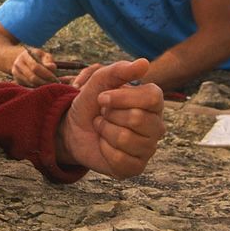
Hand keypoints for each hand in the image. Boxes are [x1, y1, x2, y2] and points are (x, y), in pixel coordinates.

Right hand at [10, 46, 60, 86]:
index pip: (35, 67)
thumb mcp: (43, 55)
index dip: (46, 74)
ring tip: (49, 85)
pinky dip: (37, 87)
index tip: (54, 78)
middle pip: (32, 77)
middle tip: (54, 84)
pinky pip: (28, 87)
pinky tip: (43, 85)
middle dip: (44, 82)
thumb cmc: (37, 57)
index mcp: (25, 56)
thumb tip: (52, 68)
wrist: (23, 59)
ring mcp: (16, 74)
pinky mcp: (17, 81)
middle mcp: (18, 65)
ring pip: (30, 84)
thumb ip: (49, 60)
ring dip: (41, 86)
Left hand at [56, 58, 164, 177]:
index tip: (102, 98)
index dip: (122, 97)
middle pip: (137, 119)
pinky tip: (104, 145)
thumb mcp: (99, 81)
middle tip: (103, 115)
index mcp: (153, 102)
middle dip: (110, 115)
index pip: (152, 98)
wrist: (73, 128)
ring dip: (105, 131)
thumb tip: (144, 64)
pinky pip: (121, 160)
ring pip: (127, 139)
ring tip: (102, 128)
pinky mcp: (136, 167)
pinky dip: (104, 150)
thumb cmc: (91, 103)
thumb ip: (119, 70)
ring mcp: (148, 148)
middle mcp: (157, 126)